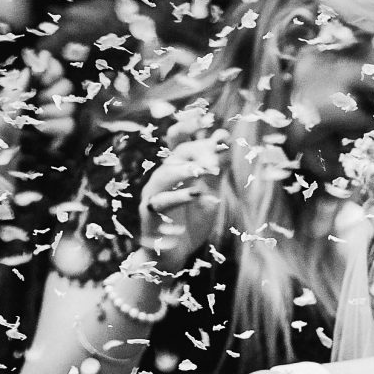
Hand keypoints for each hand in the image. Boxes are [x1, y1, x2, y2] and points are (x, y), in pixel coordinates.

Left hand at [0, 52, 79, 176]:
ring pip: (71, 106)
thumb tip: (37, 62)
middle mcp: (49, 97)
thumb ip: (24, 82)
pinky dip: (55, 128)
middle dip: (53, 94)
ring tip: (37, 121)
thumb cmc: (0, 126)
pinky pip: (70, 125)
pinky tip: (42, 131)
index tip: (43, 77)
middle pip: (68, 85)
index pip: (54, 68)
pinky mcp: (62, 134)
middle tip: (38, 103)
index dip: (53, 70)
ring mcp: (57, 116)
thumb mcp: (7, 101)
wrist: (2, 155)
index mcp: (35, 85)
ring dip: (53, 113)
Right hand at [136, 134, 226, 277]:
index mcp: (176, 170)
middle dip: (198, 151)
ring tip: (206, 170)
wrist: (174, 255)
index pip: (179, 143)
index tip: (206, 118)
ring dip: (186, 170)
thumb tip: (224, 138)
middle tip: (219, 152)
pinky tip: (196, 194)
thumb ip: (216, 169)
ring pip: (165, 175)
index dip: (189, 128)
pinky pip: (161, 202)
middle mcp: (162, 177)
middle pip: (176, 156)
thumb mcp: (209, 193)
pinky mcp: (149, 213)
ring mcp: (153, 194)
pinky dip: (179, 198)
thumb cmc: (191, 222)